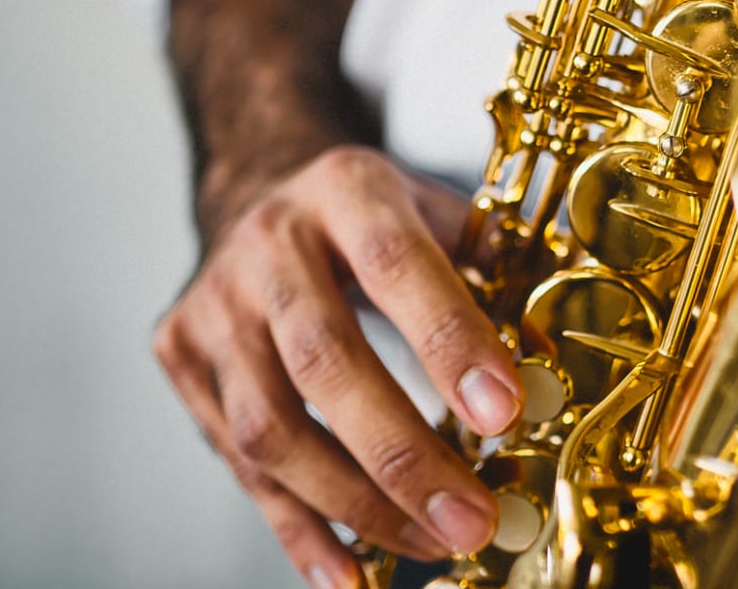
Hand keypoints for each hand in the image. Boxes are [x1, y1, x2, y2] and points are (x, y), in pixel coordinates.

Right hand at [151, 145, 521, 586]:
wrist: (258, 188)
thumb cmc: (366, 216)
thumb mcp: (434, 207)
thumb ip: (495, 269)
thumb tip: (555, 359)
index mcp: (345, 189)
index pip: (397, 266)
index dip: (449, 341)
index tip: (504, 414)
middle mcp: (269, 244)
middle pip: (325, 362)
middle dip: (402, 454)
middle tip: (472, 518)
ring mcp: (215, 305)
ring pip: (270, 428)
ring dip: (356, 504)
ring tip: (432, 544)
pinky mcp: (182, 359)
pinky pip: (241, 464)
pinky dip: (298, 528)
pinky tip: (347, 575)